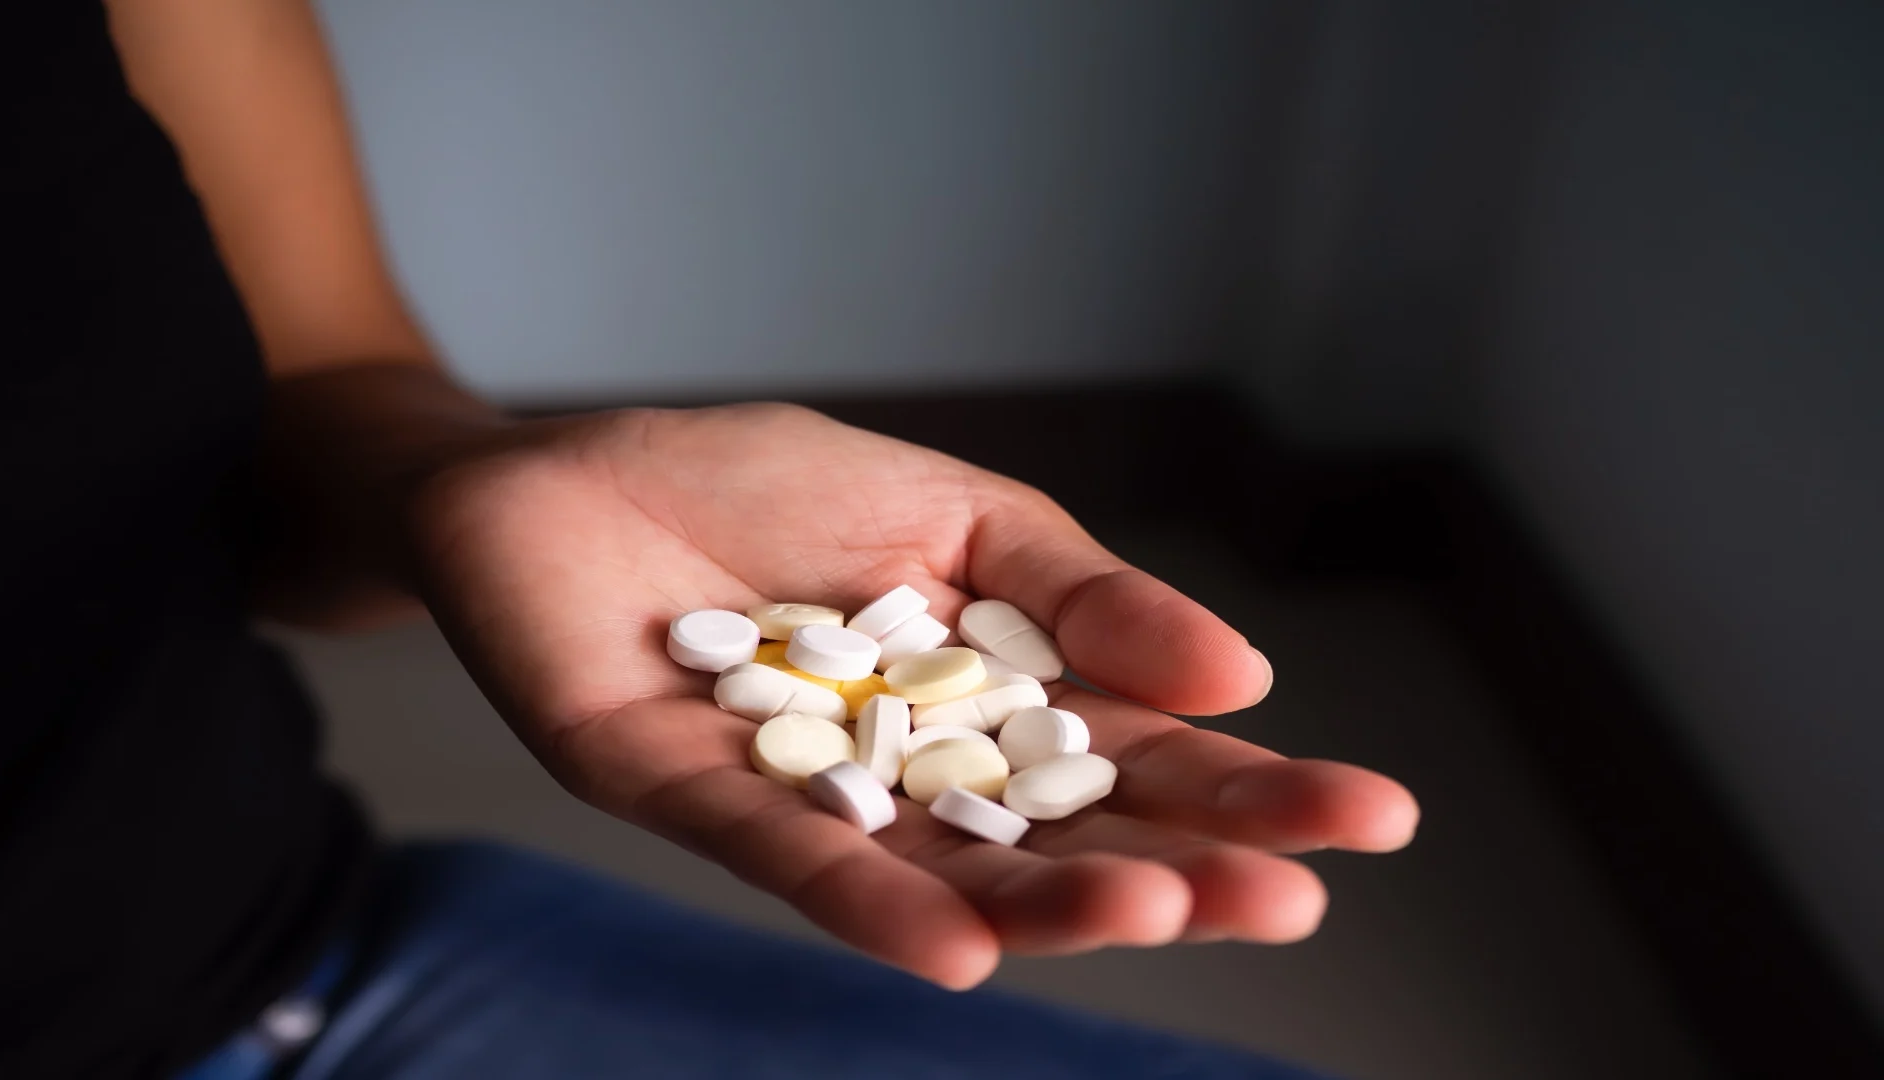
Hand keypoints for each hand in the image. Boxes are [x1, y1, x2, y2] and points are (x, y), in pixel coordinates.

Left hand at [406, 402, 1418, 987]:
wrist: (564, 471)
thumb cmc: (760, 487)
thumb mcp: (958, 509)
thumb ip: (1082, 592)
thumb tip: (1239, 673)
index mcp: (988, 704)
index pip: (1140, 759)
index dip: (1249, 790)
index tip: (1374, 817)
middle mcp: (912, 776)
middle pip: (1063, 838)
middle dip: (1179, 868)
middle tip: (1290, 897)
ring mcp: (806, 798)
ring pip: (947, 871)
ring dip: (1050, 904)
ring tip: (1156, 911)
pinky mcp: (686, 797)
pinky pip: (789, 860)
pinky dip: (873, 901)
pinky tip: (960, 950)